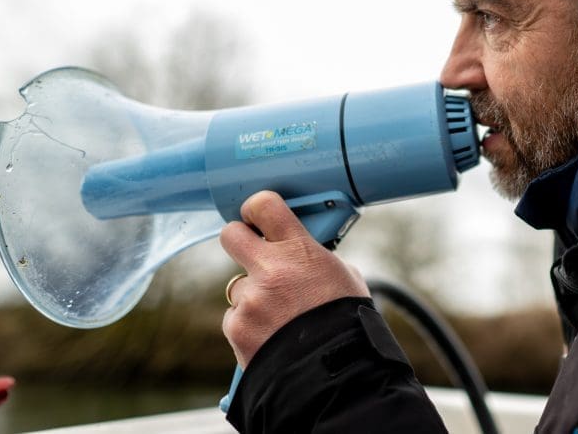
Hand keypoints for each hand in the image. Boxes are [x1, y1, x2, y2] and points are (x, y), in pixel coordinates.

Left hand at [219, 191, 369, 366]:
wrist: (336, 373)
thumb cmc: (347, 323)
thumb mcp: (344, 277)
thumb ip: (318, 259)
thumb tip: (307, 255)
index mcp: (299, 250)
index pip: (264, 205)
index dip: (256, 207)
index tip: (257, 215)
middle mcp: (270, 269)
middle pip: (230, 235)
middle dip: (238, 240)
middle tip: (252, 253)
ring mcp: (250, 299)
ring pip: (238, 287)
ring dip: (254, 298)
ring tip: (281, 318)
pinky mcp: (237, 327)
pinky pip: (236, 319)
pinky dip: (250, 326)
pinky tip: (272, 337)